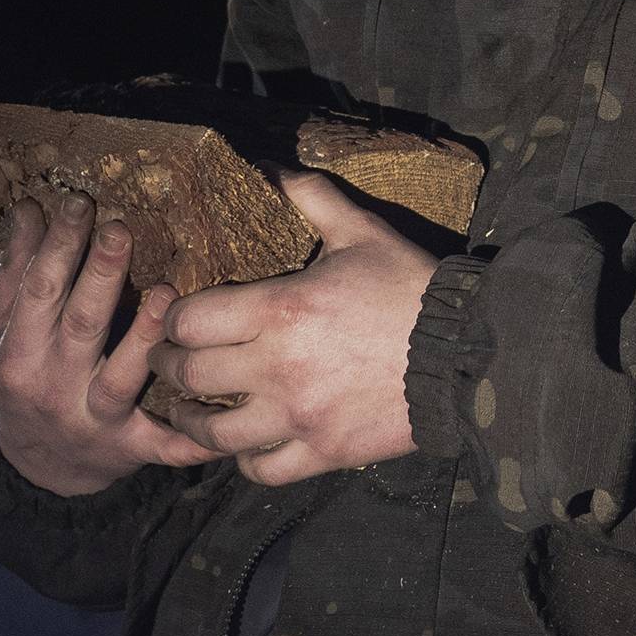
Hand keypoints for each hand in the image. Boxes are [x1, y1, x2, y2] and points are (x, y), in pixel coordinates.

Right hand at [0, 194, 223, 496]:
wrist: (40, 466)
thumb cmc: (25, 379)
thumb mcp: (4, 332)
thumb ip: (17, 273)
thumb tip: (29, 209)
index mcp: (19, 353)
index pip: (39, 290)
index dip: (58, 247)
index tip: (79, 203)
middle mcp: (53, 386)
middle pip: (81, 324)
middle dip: (101, 275)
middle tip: (120, 228)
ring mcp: (93, 419)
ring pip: (121, 377)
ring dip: (144, 336)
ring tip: (166, 292)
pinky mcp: (130, 448)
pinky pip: (163, 443)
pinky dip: (190, 438)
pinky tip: (219, 425)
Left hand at [150, 171, 437, 485]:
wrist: (466, 352)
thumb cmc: (410, 288)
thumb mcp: (361, 232)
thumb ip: (312, 197)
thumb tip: (271, 166)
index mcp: (280, 309)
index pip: (190, 320)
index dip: (173, 320)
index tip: (175, 321)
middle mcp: (277, 367)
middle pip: (191, 374)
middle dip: (169, 365)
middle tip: (169, 361)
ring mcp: (297, 415)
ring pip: (215, 433)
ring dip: (192, 421)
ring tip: (189, 412)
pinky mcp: (322, 451)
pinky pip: (263, 469)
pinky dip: (246, 461)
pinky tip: (246, 448)